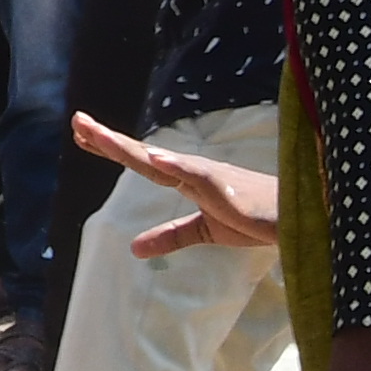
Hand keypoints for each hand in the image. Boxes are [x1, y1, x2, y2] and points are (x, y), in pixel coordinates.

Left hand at [89, 112, 277, 254]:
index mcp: (184, 179)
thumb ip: (170, 236)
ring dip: (129, 148)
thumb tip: (134, 249)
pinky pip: (197, 174)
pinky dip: (175, 164)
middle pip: (141, 155)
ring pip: (160, 160)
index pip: (140, 162)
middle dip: (108, 139)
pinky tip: (154, 157)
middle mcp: (191, 171)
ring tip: (98, 136)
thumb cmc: (252, 219)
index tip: (81, 135)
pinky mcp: (226, 187)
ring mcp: (207, 176)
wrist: (293, 219)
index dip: (111, 148)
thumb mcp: (204, 231)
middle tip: (76, 121)